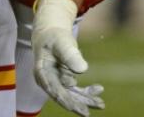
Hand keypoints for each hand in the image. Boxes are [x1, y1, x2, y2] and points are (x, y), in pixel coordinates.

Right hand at [32, 0, 104, 115]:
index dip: (66, 100)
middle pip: (64, 96)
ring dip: (86, 100)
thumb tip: (82, 70)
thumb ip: (70, 55)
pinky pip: (76, 89)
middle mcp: (48, 80)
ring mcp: (56, 82)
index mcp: (42, 72)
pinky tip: (99, 89)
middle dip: (78, 104)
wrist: (51, 33)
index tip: (77, 108)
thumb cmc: (54, 36)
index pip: (54, 90)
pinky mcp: (64, 80)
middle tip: (91, 111)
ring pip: (72, 94)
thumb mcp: (62, 41)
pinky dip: (87, 91)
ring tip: (101, 104)